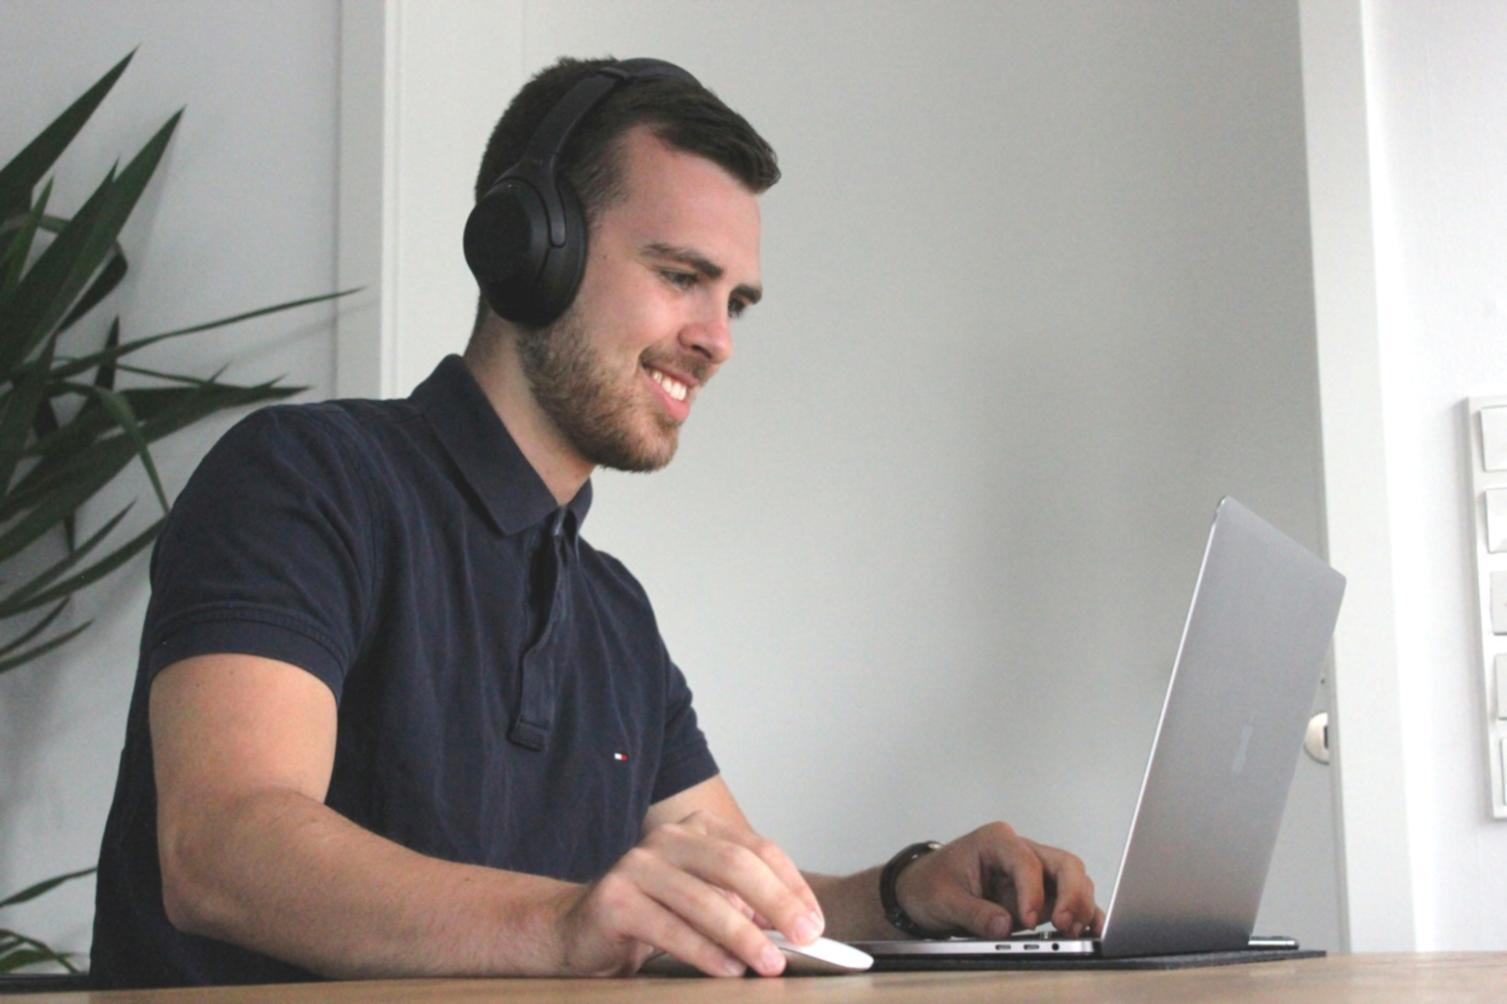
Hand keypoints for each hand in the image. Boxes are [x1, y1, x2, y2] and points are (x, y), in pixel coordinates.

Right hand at [552, 810, 823, 977]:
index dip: (792, 885)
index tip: (816, 922)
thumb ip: (742, 903)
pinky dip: (706, 953)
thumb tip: (796, 925)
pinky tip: (729, 970)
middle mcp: (666, 838)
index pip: (757, 849)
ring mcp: (637, 865)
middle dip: (778, 904)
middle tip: (806, 938)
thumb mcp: (704, 900)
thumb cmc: (653, 915)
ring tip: (771, 963)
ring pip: (706, 899)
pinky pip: (671, 928)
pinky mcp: (615, 900)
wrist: (579, 930)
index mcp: (696, 829)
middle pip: (736, 865)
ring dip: (746, 936)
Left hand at [893, 822, 1102, 937]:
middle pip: (1063, 864)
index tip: (1027, 920)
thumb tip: (1004, 925)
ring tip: (1069, 932)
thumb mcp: (944, 900)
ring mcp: (1033, 872)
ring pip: (1073, 880)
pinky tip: (1088, 929)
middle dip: (1071, 894)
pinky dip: (1081, 913)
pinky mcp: (1038, 894)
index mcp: (996, 840)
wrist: (922, 891)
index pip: (1026, 861)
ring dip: (1078, 905)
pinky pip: (1068, 899)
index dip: (1032, 892)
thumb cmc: (931, 885)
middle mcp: (1020, 851)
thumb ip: (975, 913)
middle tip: (1064, 924)